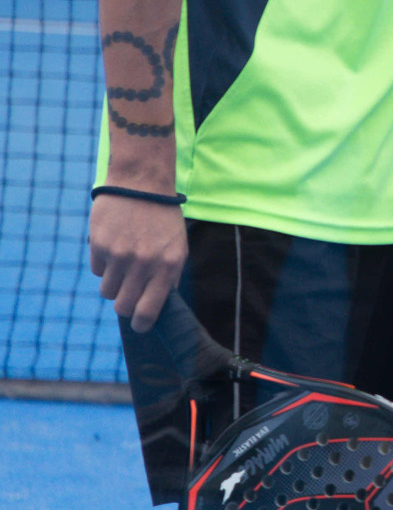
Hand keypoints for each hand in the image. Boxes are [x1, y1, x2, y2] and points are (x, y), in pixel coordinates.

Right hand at [89, 196, 187, 331]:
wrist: (142, 183)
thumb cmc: (164, 218)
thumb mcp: (177, 246)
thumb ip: (169, 275)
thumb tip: (157, 305)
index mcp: (168, 265)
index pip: (149, 310)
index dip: (142, 323)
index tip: (140, 325)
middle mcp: (143, 263)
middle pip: (122, 306)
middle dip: (125, 305)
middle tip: (129, 295)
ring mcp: (119, 255)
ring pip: (107, 291)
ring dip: (114, 283)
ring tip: (124, 263)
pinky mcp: (100, 246)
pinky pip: (97, 271)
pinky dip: (104, 264)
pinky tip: (115, 246)